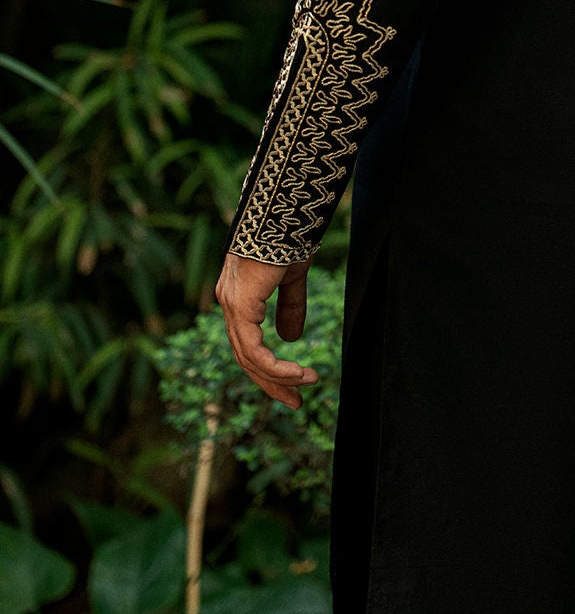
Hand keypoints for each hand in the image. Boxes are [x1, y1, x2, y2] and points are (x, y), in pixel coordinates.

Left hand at [216, 251, 318, 408]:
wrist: (282, 211)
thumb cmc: (288, 236)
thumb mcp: (292, 277)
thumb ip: (289, 307)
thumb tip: (290, 339)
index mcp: (238, 296)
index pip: (248, 343)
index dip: (270, 368)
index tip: (295, 385)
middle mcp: (228, 303)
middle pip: (245, 356)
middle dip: (271, 382)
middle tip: (295, 402)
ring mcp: (231, 305)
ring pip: (248, 357)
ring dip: (277, 377)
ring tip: (306, 384)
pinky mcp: (240, 305)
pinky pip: (253, 349)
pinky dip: (275, 366)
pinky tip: (296, 373)